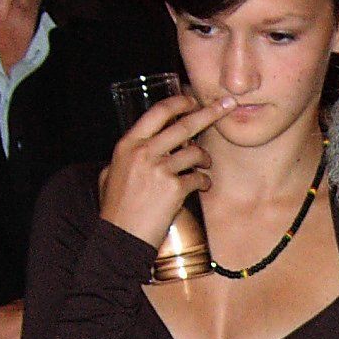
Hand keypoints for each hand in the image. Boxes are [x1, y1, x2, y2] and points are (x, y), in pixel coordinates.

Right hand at [97, 92, 234, 246]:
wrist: (120, 238)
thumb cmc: (116, 209)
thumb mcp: (111, 174)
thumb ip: (128, 157)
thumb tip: (143, 146)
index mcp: (128, 144)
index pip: (158, 112)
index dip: (179, 103)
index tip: (193, 100)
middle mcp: (144, 152)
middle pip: (184, 125)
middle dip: (210, 113)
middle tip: (227, 105)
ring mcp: (159, 170)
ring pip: (195, 153)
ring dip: (205, 158)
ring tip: (204, 166)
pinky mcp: (174, 189)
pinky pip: (199, 178)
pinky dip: (204, 181)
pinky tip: (201, 186)